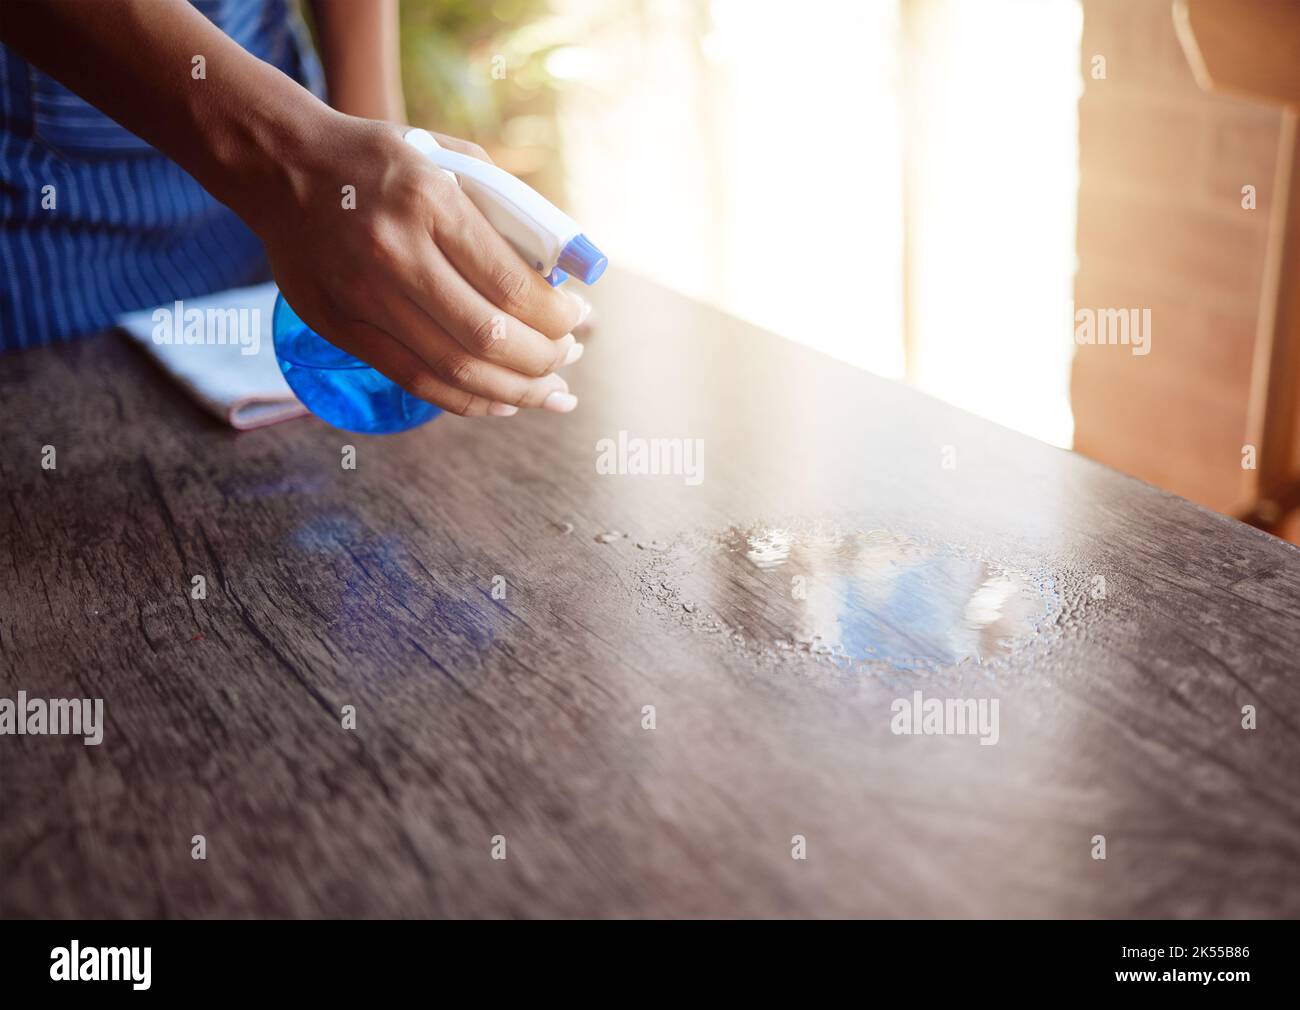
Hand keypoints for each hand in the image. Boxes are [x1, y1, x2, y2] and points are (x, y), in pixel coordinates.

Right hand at [245, 111, 586, 416]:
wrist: (279, 165)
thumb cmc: (378, 160)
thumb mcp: (447, 159)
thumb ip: (504, 209)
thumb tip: (563, 273)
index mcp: (429, 200)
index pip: (511, 285)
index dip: (558, 317)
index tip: (580, 319)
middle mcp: (394, 252)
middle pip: (488, 336)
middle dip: (545, 360)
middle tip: (571, 359)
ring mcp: (362, 296)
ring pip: (455, 369)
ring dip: (516, 391)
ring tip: (551, 393)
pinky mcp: (341, 327)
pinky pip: (416, 381)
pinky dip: (468, 400)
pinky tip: (503, 402)